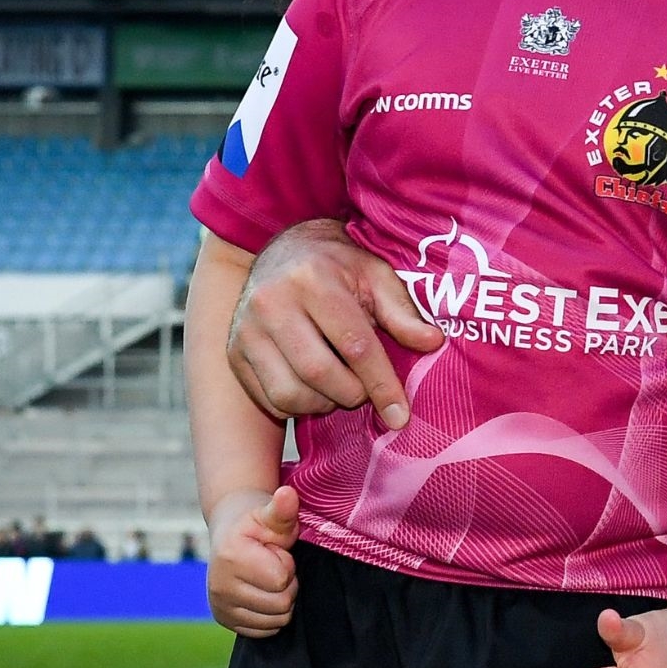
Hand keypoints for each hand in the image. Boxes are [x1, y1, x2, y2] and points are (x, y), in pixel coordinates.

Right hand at [207, 486, 298, 638]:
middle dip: (287, 583)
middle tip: (273, 565)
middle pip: (281, 604)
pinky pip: (264, 631)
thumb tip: (287, 494)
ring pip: (275, 620)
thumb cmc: (257, 523)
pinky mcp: (223, 618)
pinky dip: (271, 615)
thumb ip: (283, 509)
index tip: (274, 551)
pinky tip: (262, 593)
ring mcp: (219, 605)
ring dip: (281, 599)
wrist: (230, 532)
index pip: (282, 579)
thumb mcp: (271, 514)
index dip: (287, 564)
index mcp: (232, 557)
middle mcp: (220, 585)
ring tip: (267, 578)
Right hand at [228, 218, 445, 427]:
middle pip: (319, 373)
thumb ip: (403, 312)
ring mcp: (246, 329)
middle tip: (366, 391)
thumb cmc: (339, 267)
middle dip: (352, 394)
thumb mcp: (376, 276)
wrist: (282, 252)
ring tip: (341, 387)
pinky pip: (269, 398)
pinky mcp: (234, 352)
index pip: (355, 345)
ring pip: (289, 393)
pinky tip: (314, 387)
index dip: (382, 384)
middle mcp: (271, 303)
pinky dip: (298, 405)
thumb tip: (432, 342)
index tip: (401, 415)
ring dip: (324, 403)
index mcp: (313, 280)